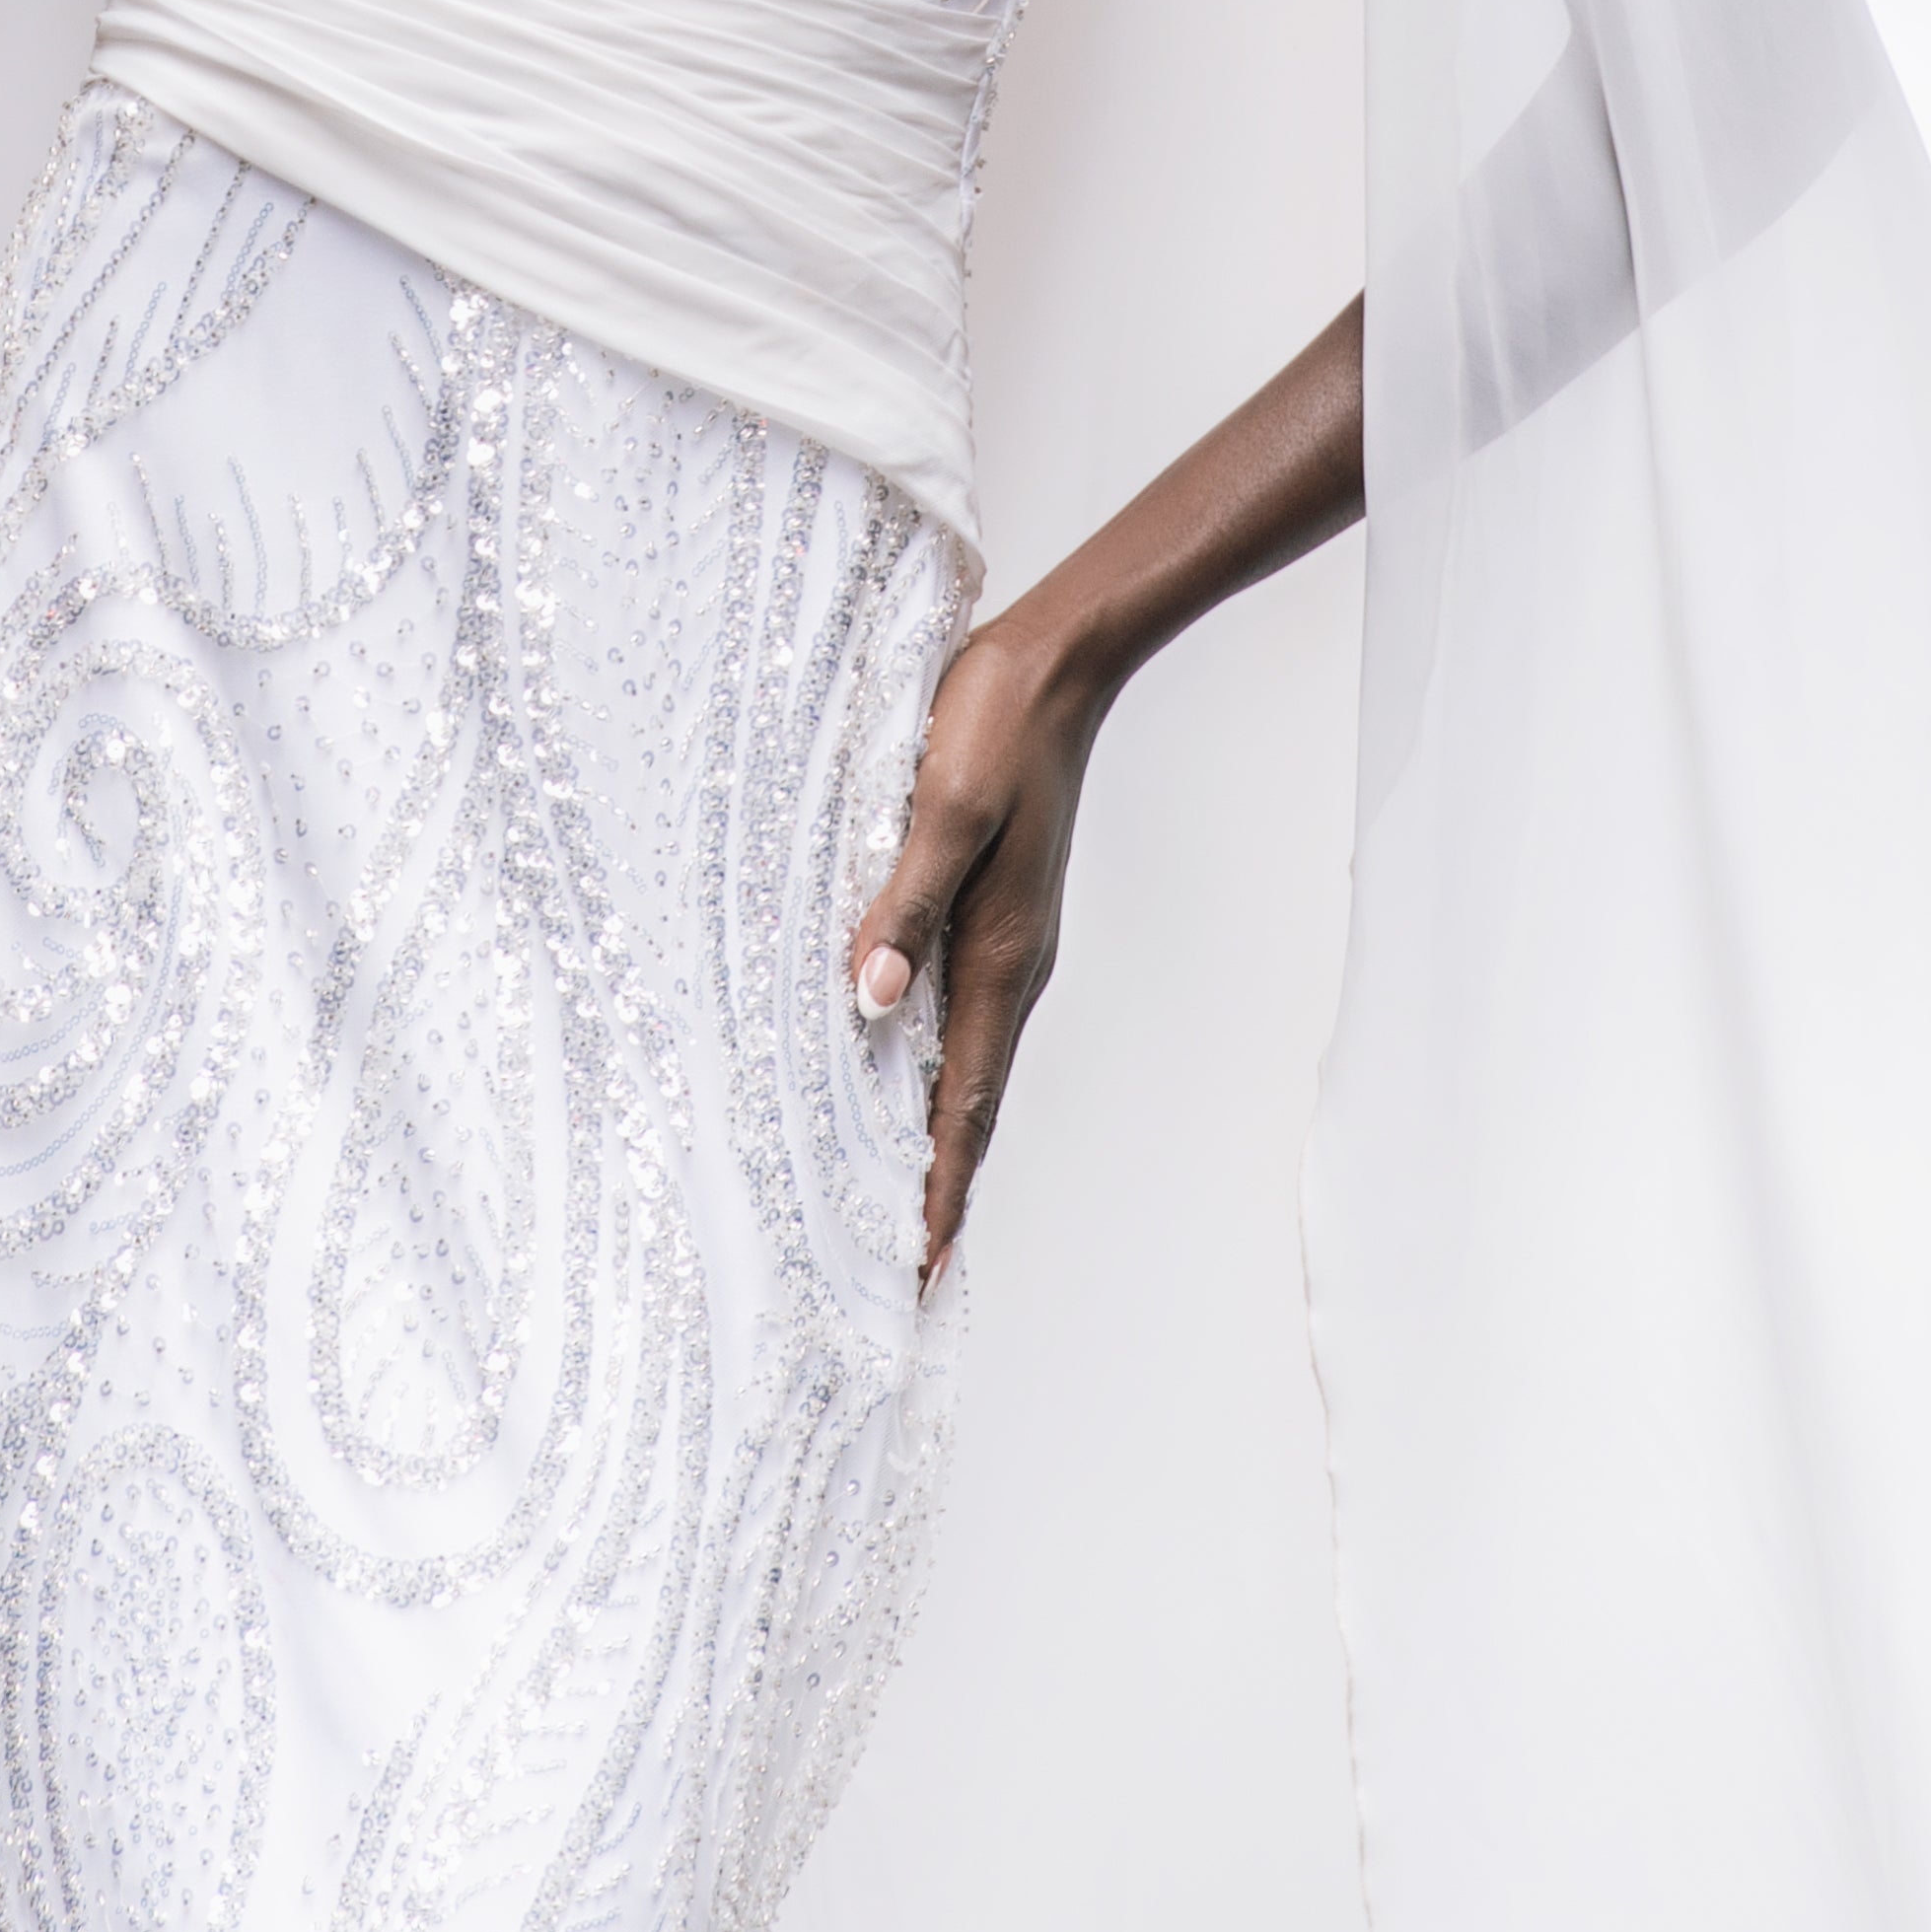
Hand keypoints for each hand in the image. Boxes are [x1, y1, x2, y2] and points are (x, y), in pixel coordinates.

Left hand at [843, 606, 1105, 1289]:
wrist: (1060, 664)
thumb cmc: (994, 724)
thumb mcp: (942, 807)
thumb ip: (905, 905)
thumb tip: (870, 1000)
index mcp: (997, 954)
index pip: (964, 1100)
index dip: (939, 1186)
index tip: (919, 1268)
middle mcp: (1011, 964)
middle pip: (971, 1102)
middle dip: (939, 1185)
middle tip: (902, 1266)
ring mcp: (1010, 940)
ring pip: (970, 1062)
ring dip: (939, 1130)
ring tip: (898, 1193)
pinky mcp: (1000, 910)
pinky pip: (967, 1015)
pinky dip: (940, 1066)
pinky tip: (903, 1068)